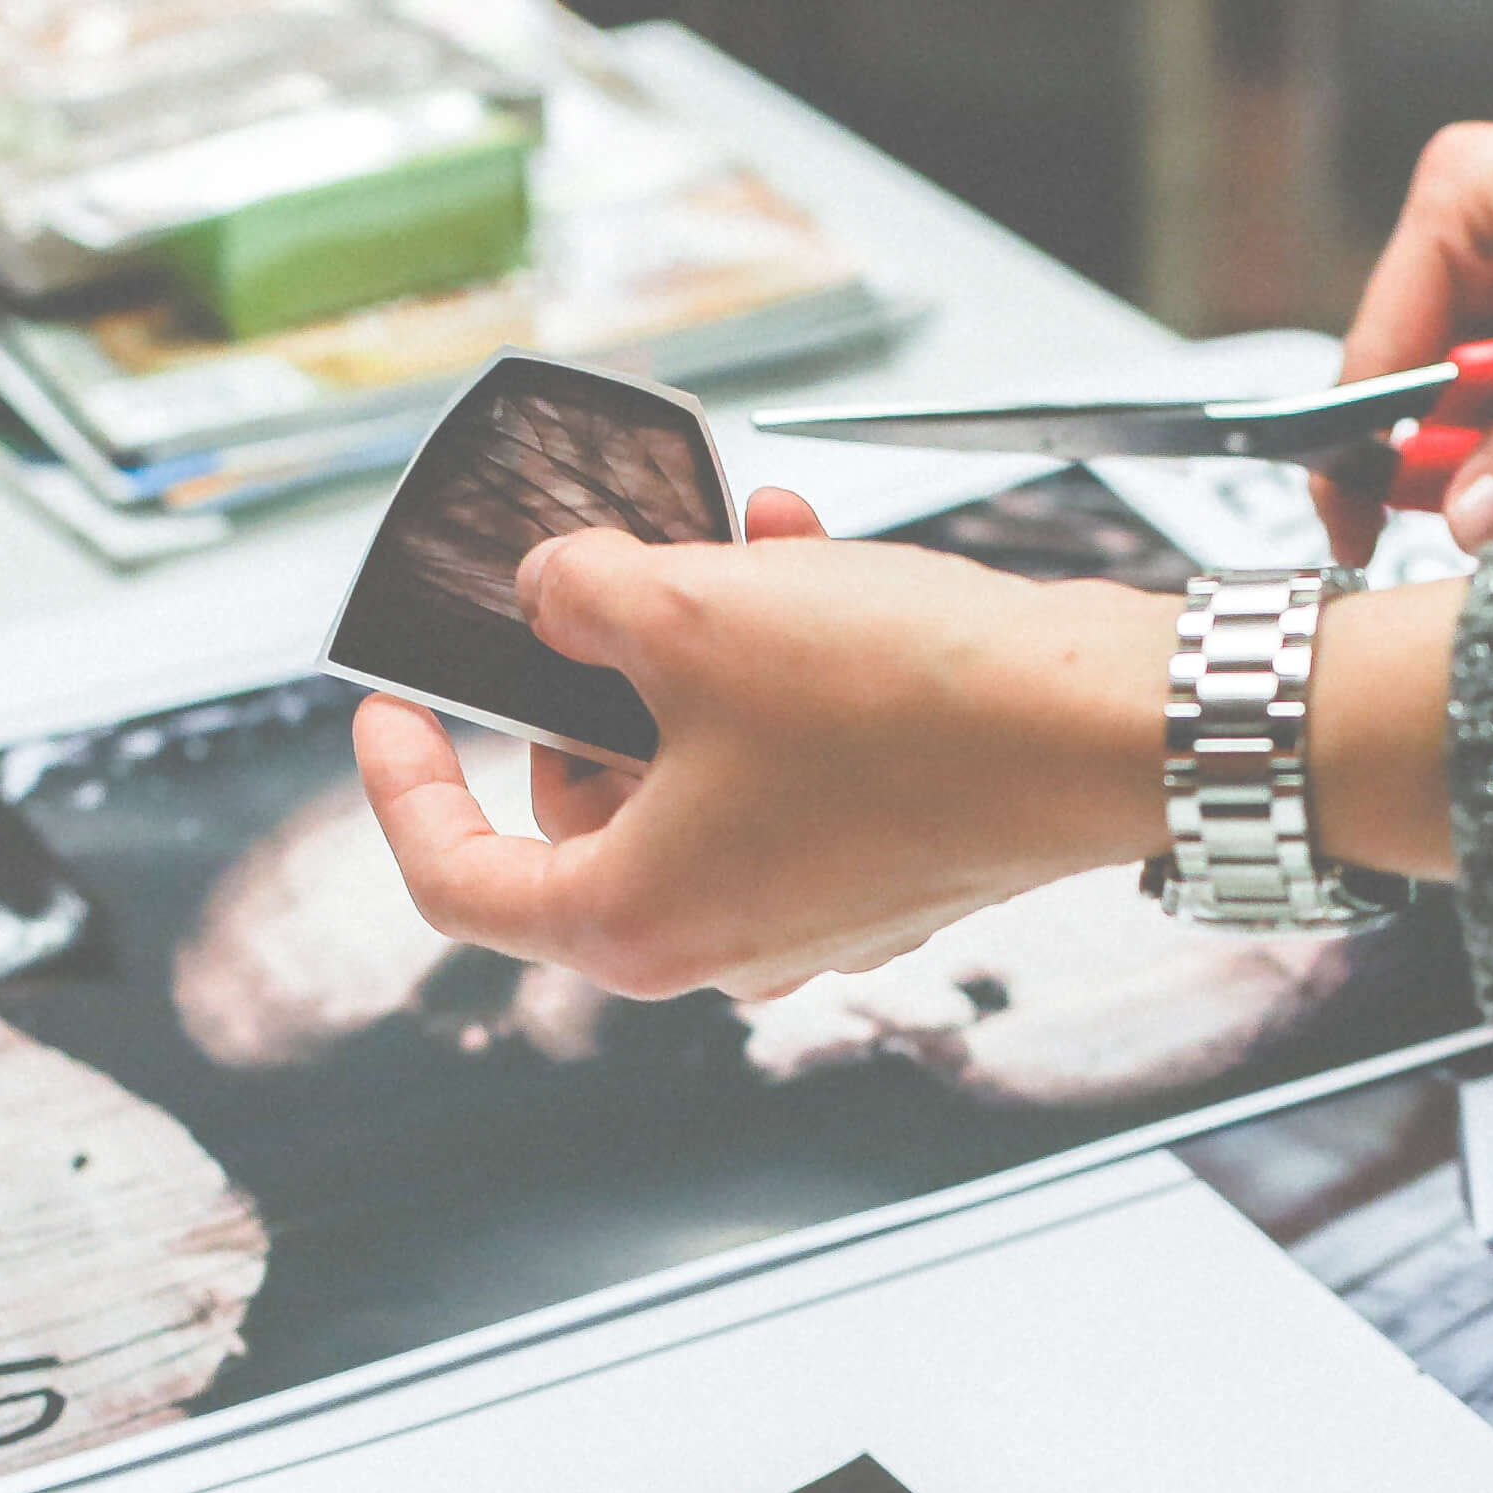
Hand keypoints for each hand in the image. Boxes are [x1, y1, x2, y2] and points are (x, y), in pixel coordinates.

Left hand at [356, 487, 1177, 1002]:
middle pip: (584, 811)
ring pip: (693, 771)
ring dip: (699, 652)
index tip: (392, 713)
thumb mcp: (691, 612)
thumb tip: (553, 593)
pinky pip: (786, 769)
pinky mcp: (881, 871)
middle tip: (606, 588)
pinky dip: (778, 678)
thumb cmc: (909, 706)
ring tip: (737, 545)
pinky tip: (807, 570)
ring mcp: (806, 916)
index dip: (402, 787)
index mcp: (636, 924)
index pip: (457, 880)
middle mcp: (719, 946)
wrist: (1100, 727)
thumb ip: (578, 596)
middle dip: (590, 682)